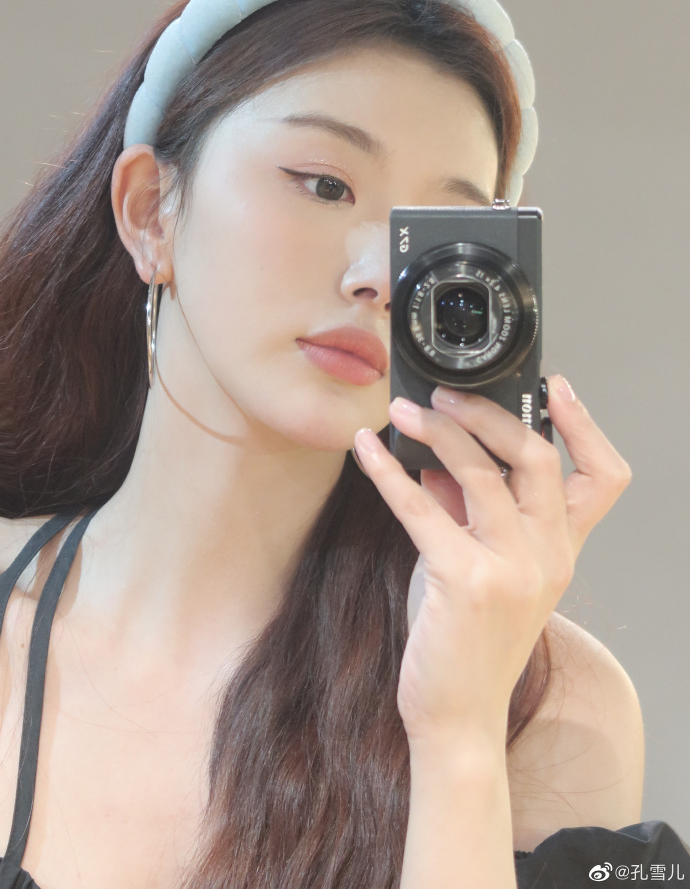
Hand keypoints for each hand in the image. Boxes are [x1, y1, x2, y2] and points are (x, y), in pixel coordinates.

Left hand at [352, 375, 631, 749]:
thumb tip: (438, 456)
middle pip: (535, 457)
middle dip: (487, 414)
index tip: (555, 387)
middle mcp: (548, 556)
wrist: (459, 715)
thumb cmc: (468, 640)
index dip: (584, 425)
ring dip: (435, 431)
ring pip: (479, 472)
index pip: (601, 477)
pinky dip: (389, 473)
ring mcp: (512, 569)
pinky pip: (423, 508)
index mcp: (561, 551)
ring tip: (401, 412)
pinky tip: (365, 452)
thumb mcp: (484, 566)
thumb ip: (472, 511)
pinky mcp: (466, 582)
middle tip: (444, 396)